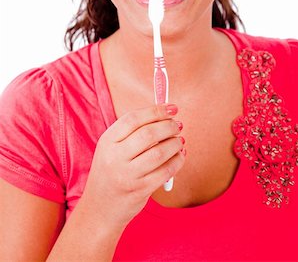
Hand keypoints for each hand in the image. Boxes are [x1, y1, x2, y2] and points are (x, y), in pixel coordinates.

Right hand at [81, 104, 185, 229]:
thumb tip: (163, 115)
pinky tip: (180, 155)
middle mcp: (115, 157)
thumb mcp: (111, 148)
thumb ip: (132, 132)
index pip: (133, 118)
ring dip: (175, 143)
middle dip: (168, 126)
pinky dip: (177, 161)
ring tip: (180, 140)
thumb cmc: (110, 172)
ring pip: (160, 152)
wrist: (99, 208)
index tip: (171, 108)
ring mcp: (127, 175)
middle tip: (178, 125)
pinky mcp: (140, 190)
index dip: (155, 111)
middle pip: (148, 134)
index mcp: (107, 141)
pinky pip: (166, 171)